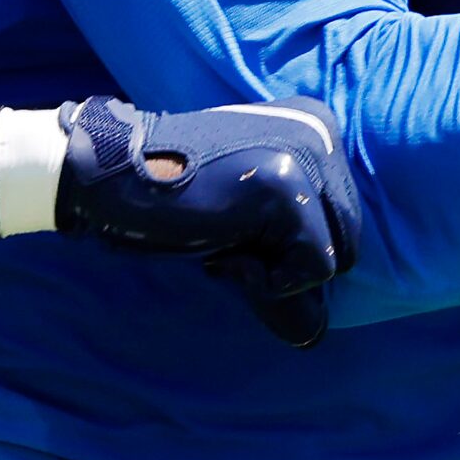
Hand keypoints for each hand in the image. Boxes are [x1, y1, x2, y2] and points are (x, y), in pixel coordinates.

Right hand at [55, 100, 361, 347]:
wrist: (111, 175)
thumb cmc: (176, 200)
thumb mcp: (247, 208)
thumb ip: (292, 242)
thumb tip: (315, 334)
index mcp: (318, 126)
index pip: (343, 222)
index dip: (289, 250)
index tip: (236, 223)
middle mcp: (322, 133)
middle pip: (349, 243)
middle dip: (287, 264)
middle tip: (227, 238)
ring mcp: (306, 158)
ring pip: (335, 261)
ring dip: (275, 274)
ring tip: (224, 237)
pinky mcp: (286, 190)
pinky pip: (312, 272)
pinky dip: (265, 283)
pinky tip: (222, 248)